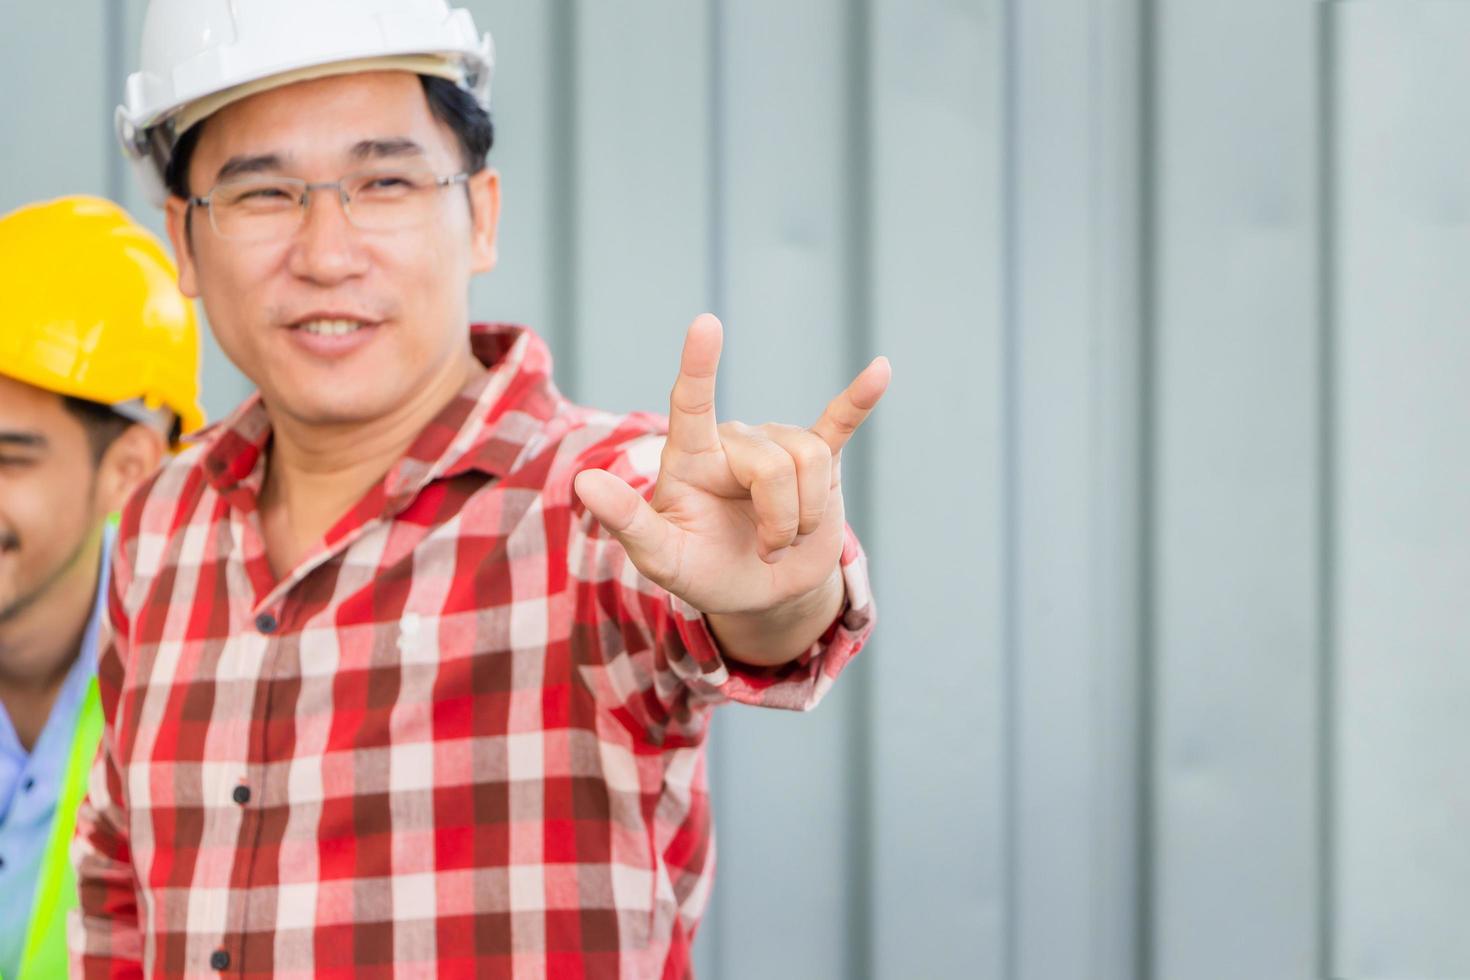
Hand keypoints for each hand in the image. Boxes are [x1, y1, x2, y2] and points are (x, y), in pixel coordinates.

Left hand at [573, 314, 889, 622]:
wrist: (758, 592)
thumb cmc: (701, 569)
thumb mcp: (661, 558)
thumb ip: (625, 521)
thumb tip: (583, 482)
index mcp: (692, 458)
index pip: (692, 404)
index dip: (700, 366)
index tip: (706, 324)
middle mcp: (736, 442)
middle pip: (775, 465)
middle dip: (781, 522)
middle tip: (767, 551)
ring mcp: (779, 448)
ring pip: (812, 464)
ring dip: (807, 519)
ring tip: (787, 540)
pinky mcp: (820, 461)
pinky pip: (840, 424)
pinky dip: (861, 399)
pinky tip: (881, 371)